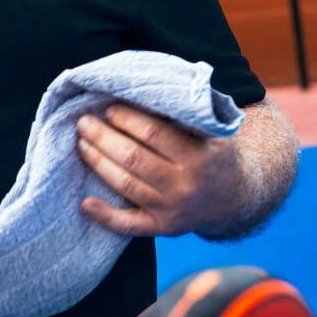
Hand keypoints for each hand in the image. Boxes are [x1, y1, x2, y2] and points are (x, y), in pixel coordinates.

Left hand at [75, 103, 242, 236]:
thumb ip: (187, 113)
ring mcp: (172, 209)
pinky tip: (85, 203)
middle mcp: (185, 184)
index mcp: (198, 155)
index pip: (154, 134)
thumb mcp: (213, 131)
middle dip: (103, 137)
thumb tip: (147, 89)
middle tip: (84, 122)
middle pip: (134, 158)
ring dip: (98, 162)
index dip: (127, 119)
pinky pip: (130, 225)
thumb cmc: (214, 154)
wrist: (235, 198)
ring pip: (126, 185)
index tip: (109, 108)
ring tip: (81, 143)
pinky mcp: (163, 228)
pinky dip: (106, 216)